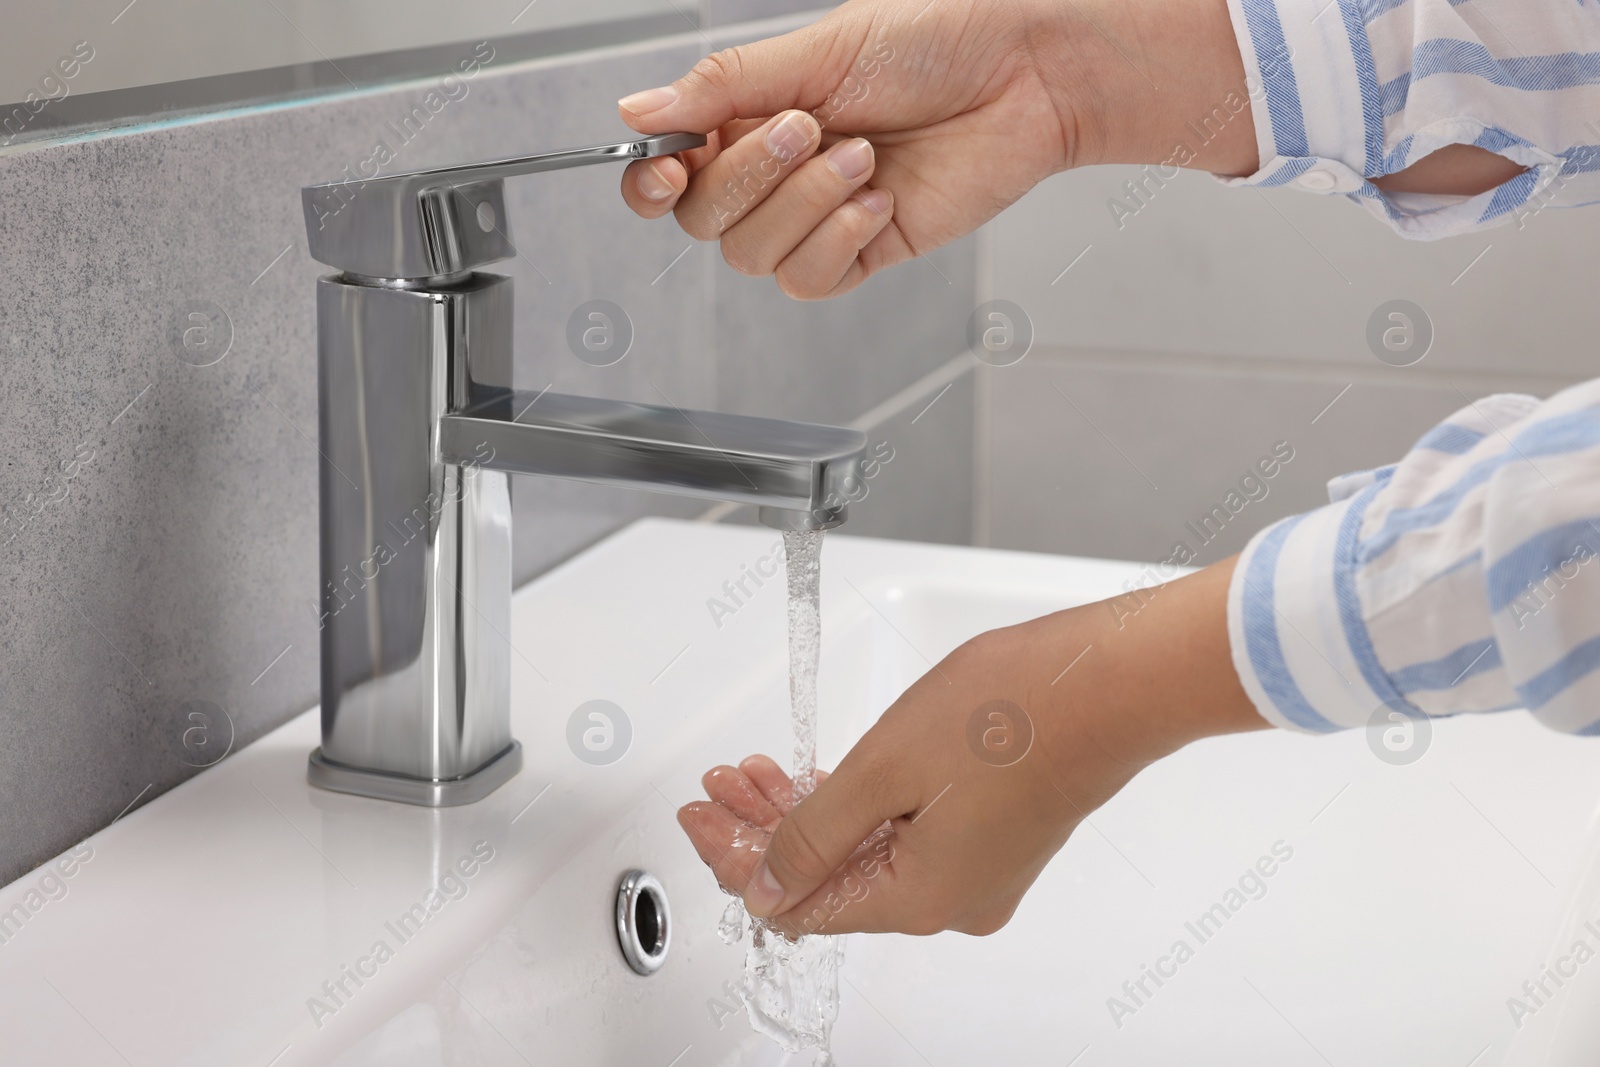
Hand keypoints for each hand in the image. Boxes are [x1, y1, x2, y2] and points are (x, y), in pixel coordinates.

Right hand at [615, 0, 1258, 298]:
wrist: (1025, 75)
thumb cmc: (936, 42)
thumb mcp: (816, 52)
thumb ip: (724, 87)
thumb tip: (635, 113)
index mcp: (751, 114)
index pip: (670, 172)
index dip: (653, 180)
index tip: (671, 164)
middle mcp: (776, 171)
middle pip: (705, 220)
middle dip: (752, 177)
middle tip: (808, 126)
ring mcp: (817, 217)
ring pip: (754, 256)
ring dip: (805, 204)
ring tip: (864, 155)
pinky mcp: (863, 251)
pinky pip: (810, 278)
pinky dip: (838, 240)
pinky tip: (880, 200)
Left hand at [678, 556, 1268, 936]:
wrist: (1110, 682)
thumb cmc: (1012, 715)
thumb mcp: (881, 770)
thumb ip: (814, 836)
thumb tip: (766, 889)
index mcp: (920, 900)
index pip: (798, 903)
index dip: (737, 860)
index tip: (698, 819)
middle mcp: (951, 902)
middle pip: (830, 878)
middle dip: (766, 829)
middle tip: (719, 786)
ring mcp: (978, 871)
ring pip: (865, 852)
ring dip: (808, 812)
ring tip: (758, 769)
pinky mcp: (994, 836)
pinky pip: (905, 836)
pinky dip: (858, 807)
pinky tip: (821, 774)